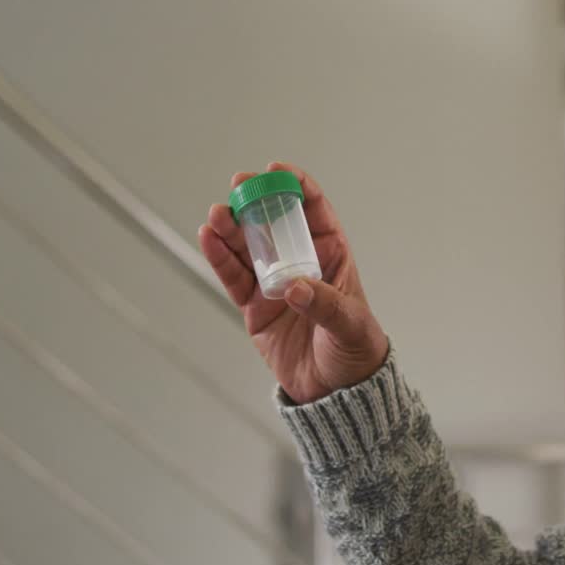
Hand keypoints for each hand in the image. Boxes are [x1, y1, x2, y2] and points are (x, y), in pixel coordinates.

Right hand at [198, 162, 388, 404]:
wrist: (337, 393)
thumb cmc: (356, 352)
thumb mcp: (349, 325)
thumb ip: (324, 304)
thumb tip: (294, 288)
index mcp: (332, 256)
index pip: (313, 210)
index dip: (296, 186)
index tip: (276, 170)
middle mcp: (300, 263)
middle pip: (274, 222)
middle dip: (255, 200)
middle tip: (238, 186)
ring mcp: (275, 283)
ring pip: (248, 246)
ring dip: (231, 227)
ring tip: (217, 214)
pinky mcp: (254, 306)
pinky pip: (234, 277)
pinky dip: (220, 257)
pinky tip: (208, 238)